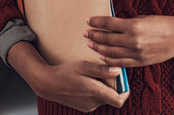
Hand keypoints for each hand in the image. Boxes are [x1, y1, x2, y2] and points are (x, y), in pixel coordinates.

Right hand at [7, 42, 128, 112]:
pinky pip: (97, 99)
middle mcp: (93, 103)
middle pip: (113, 97)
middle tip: (111, 71)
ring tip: (98, 74)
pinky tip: (91, 80)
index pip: (119, 99)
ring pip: (105, 98)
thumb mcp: (83, 66)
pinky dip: (98, 90)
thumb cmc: (65, 72)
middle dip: (115, 86)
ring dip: (106, 87)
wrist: (48, 84)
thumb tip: (118, 71)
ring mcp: (88, 106)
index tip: (125, 80)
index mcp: (94, 92)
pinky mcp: (84, 106)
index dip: (126, 91)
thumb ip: (101, 70)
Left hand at [84, 15, 173, 67]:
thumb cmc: (162, 23)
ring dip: (98, 47)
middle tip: (85, 32)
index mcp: (133, 25)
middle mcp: (132, 40)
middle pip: (107, 38)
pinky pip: (120, 62)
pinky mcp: (139, 62)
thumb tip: (113, 24)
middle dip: (94, 35)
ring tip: (90, 43)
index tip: (88, 20)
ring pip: (111, 52)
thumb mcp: (143, 18)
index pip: (108, 24)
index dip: (96, 22)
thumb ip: (128, 22)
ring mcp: (136, 53)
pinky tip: (102, 55)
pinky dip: (109, 59)